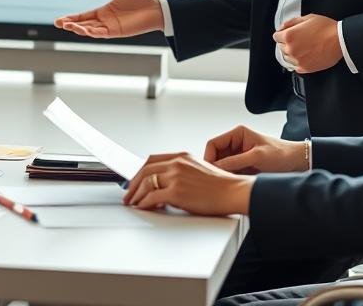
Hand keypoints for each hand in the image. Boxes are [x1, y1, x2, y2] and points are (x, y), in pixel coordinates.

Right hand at [54, 0, 163, 38]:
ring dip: (79, 28)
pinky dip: (92, 32)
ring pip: (90, 30)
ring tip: (68, 25)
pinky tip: (84, 30)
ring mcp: (110, 27)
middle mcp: (105, 21)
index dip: (72, 17)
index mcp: (103, 11)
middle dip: (71, 24)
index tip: (60, 20)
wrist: (157, 7)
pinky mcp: (117, 32)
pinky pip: (102, 34)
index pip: (83, 16)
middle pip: (83, 24)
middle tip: (59, 23)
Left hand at [122, 152, 253, 215]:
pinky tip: (143, 207)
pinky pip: (152, 197)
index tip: (133, 178)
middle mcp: (177, 163)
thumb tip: (167, 184)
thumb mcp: (198, 169)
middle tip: (128, 193)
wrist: (234, 191)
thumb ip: (181, 172)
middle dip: (132, 183)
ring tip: (133, 203)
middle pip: (145, 170)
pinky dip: (144, 203)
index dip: (139, 170)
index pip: (152, 159)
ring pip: (146, 183)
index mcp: (182, 156)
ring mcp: (176, 177)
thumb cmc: (221, 185)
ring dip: (136, 194)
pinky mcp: (177, 192)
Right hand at [204, 125, 308, 173]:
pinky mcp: (243, 165)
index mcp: (238, 134)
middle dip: (215, 167)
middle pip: (215, 155)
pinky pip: (230, 171)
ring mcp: (239, 155)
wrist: (297, 162)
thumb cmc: (281, 154)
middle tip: (217, 179)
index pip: (213, 144)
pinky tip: (233, 183)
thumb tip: (215, 167)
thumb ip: (235, 161)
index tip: (209, 170)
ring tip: (226, 182)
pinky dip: (229, 177)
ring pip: (221, 165)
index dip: (208, 157)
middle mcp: (236, 143)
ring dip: (222, 173)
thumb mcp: (256, 157)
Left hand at [273, 14, 342, 72]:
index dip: (283, 33)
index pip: (276, 37)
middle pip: (281, 47)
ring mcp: (297, 60)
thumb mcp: (307, 18)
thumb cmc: (326, 28)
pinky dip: (299, 61)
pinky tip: (307, 55)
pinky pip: (295, 66)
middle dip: (287, 43)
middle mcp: (291, 49)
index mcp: (289, 36)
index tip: (288, 34)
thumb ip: (291, 22)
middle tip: (300, 39)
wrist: (341, 41)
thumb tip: (281, 27)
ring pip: (287, 57)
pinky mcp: (305, 68)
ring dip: (292, 53)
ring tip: (304, 47)